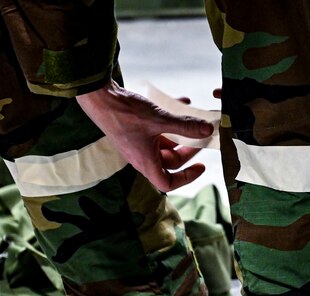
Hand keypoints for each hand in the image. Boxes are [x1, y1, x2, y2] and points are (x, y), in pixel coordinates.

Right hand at [76, 80, 214, 191]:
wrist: (100, 98)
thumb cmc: (126, 113)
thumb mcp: (160, 120)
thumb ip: (186, 126)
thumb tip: (208, 130)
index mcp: (146, 162)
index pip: (167, 182)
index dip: (186, 178)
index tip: (200, 166)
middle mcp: (141, 156)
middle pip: (170, 162)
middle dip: (187, 149)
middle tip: (201, 135)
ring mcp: (138, 143)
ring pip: (164, 144)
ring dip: (180, 132)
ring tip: (193, 118)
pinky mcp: (135, 130)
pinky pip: (157, 130)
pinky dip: (170, 119)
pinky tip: (181, 102)